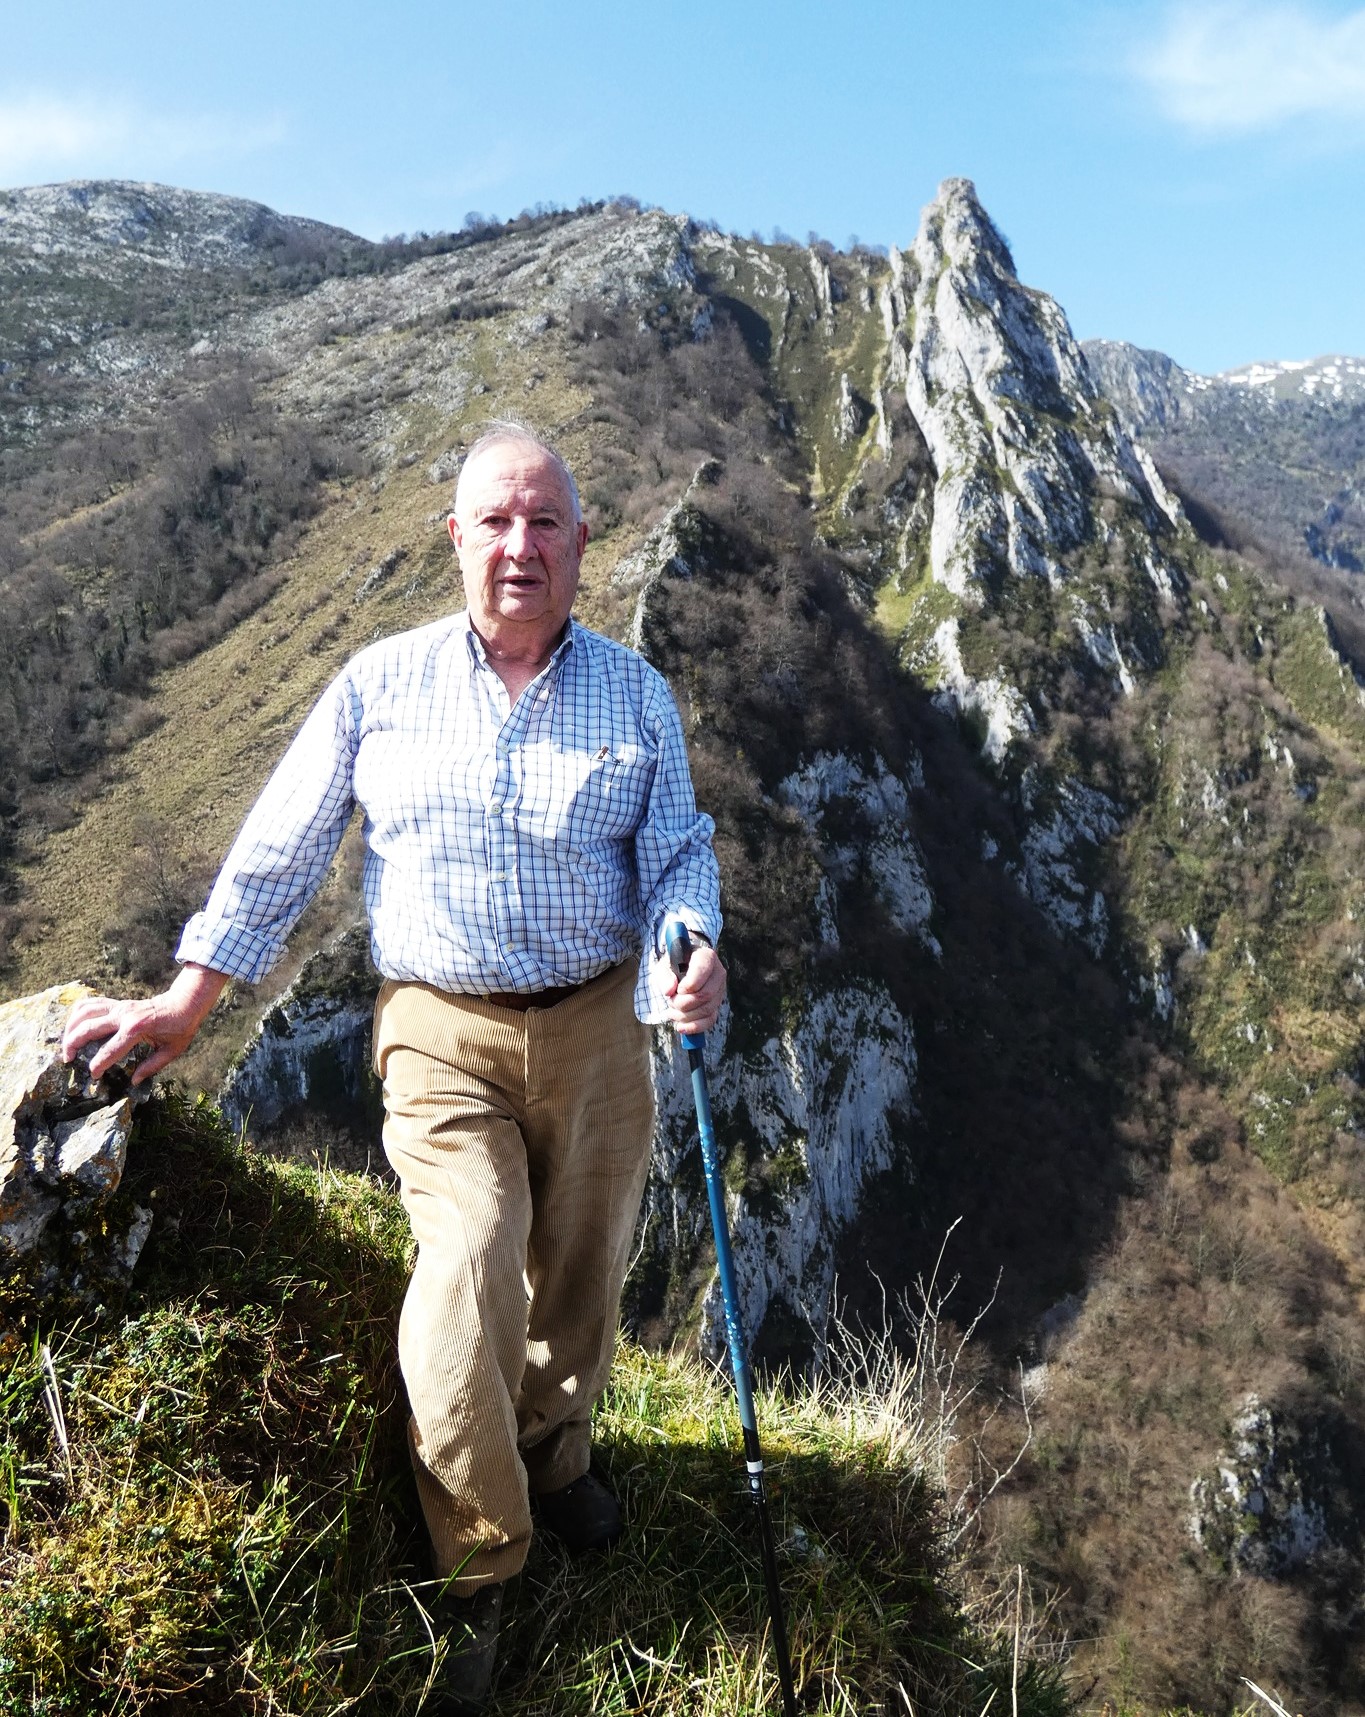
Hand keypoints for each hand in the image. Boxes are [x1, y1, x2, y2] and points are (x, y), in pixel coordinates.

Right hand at [61, 964, 228, 1085]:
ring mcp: (119, 1006)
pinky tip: (73, 1026)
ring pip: (84, 1012)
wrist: (184, 1002)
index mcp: (137, 1029)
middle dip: (73, 1044)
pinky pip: (91, 1003)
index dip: (98, 1065)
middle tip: (68, 1060)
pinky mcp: (117, 1003)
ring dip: (70, 1027)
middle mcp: (124, 1015)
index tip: (93, 1076)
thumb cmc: (180, 1028)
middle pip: (88, 1028)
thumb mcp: (172, 1051)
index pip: (110, 1050)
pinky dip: (78, 1012)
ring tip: (66, 1045)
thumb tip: (133, 1081)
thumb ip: (151, 1067)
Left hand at [665, 944, 725, 1035]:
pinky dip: (695, 1026)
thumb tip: (668, 991)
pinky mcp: (717, 1004)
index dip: (688, 984)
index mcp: (706, 956)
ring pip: (707, 1009)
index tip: (677, 990)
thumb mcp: (664, 966)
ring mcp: (719, 990)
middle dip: (684, 1003)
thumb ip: (665, 976)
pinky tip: (681, 1027)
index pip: (702, 970)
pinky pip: (710, 1020)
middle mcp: (718, 972)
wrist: (683, 969)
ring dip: (685, 1015)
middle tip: (670, 1001)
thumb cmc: (674, 965)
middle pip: (705, 994)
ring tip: (672, 1011)